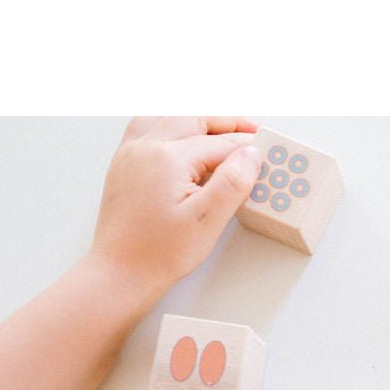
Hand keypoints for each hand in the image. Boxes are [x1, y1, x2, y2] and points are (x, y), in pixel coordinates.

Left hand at [87, 116, 261, 301]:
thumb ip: (233, 182)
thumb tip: (251, 154)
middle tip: (252, 130)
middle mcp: (147, 147)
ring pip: (169, 118)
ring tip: (220, 128)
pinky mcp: (124, 165)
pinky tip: (180, 134)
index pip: (220, 144)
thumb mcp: (208, 220)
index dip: (248, 147)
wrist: (122, 271)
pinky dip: (169, 124)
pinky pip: (146, 127)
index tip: (268, 151)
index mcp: (169, 158)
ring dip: (197, 119)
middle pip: (195, 120)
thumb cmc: (160, 252)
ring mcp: (131, 154)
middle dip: (226, 123)